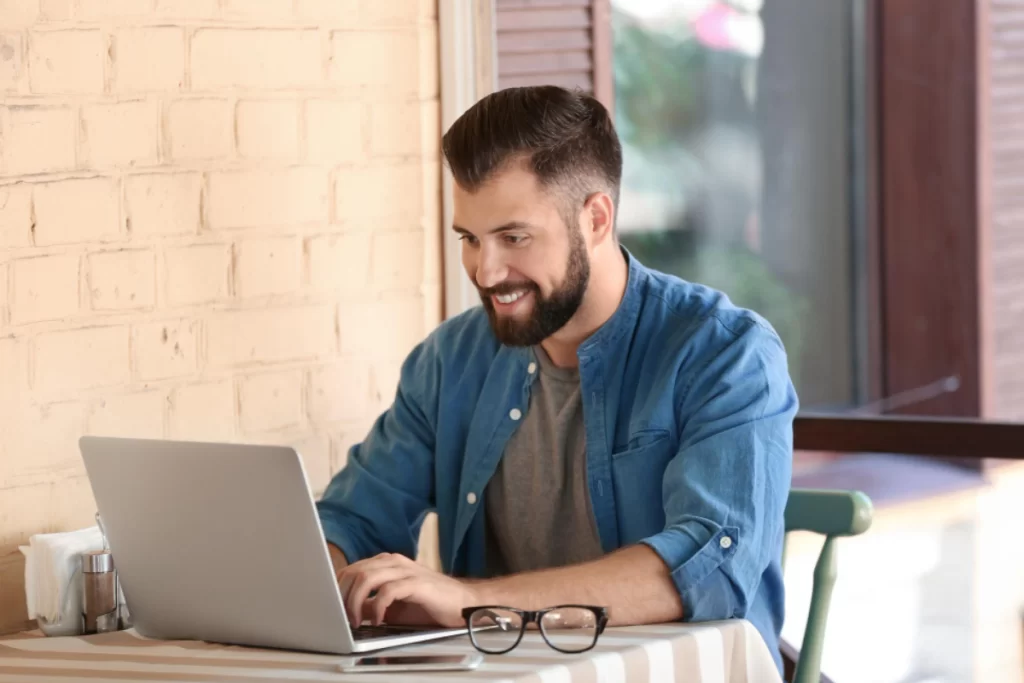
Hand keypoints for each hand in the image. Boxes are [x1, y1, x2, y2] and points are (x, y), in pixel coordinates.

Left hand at [336, 553, 482, 628]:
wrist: (462, 603)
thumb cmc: (428, 603)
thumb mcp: (392, 605)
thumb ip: (370, 603)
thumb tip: (347, 611)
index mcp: (386, 563)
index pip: (351, 569)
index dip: (337, 588)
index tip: (331, 607)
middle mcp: (394, 562)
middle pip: (355, 571)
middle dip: (342, 596)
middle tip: (341, 617)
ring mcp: (406, 570)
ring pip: (367, 577)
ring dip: (355, 601)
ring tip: (356, 620)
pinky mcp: (417, 583)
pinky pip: (388, 591)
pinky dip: (377, 607)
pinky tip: (379, 620)